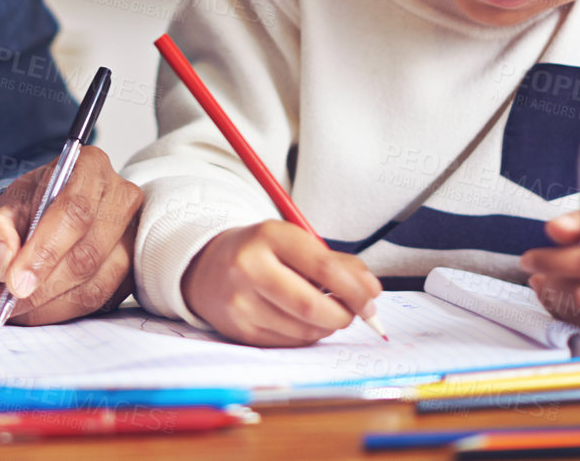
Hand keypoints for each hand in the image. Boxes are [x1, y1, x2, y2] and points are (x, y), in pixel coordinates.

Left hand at [0, 146, 142, 325]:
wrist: (49, 214)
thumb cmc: (31, 206)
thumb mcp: (0, 210)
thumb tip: (0, 261)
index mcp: (90, 168)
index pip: (74, 211)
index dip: (44, 251)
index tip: (13, 282)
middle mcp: (120, 199)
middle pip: (86, 253)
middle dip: (40, 287)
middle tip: (1, 303)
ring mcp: (131, 237)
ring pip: (95, 284)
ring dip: (47, 305)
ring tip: (9, 308)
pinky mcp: (130, 270)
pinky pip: (98, 302)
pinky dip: (60, 312)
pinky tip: (33, 310)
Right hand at [181, 220, 380, 346]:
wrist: (207, 267)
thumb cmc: (264, 253)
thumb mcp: (295, 243)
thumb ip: (337, 263)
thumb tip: (372, 291)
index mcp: (269, 235)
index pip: (323, 267)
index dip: (355, 290)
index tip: (372, 300)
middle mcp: (248, 267)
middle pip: (312, 306)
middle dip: (344, 316)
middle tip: (354, 314)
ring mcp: (240, 301)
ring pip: (303, 330)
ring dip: (326, 327)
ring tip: (326, 314)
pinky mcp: (239, 329)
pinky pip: (288, 343)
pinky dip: (306, 336)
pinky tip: (302, 322)